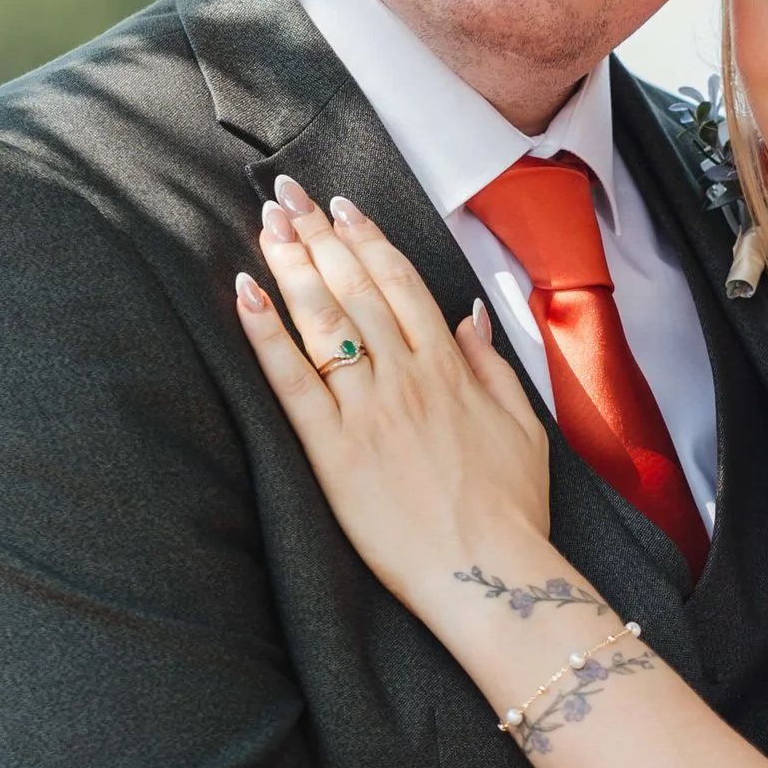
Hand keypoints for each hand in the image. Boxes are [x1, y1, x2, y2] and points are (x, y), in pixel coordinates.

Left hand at [237, 185, 553, 620]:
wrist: (490, 574)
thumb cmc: (512, 511)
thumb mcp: (523, 427)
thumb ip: (492, 366)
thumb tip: (470, 316)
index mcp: (450, 369)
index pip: (401, 283)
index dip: (368, 239)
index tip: (341, 207)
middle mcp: (407, 377)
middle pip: (355, 287)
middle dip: (319, 234)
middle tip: (286, 192)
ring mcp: (368, 411)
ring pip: (325, 320)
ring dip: (293, 264)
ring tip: (268, 223)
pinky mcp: (334, 452)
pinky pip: (292, 382)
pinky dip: (267, 335)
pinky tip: (244, 294)